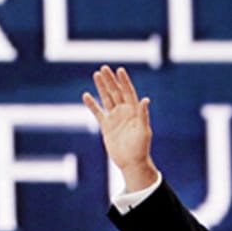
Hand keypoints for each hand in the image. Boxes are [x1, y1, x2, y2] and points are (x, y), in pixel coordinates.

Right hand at [81, 65, 160, 188]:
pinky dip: (92, 104)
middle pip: (116, 92)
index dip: (124, 81)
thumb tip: (145, 100)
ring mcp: (114, 118)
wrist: (131, 162)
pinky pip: (97, 112)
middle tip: (104, 68)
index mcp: (134, 111)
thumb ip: (143, 115)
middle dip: (110, 80)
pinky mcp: (106, 126)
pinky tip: (86, 95)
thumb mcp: (144, 131)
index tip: (119, 70)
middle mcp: (124, 111)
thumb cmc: (141, 147)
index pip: (128, 92)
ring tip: (96, 75)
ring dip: (102, 87)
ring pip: (106, 99)